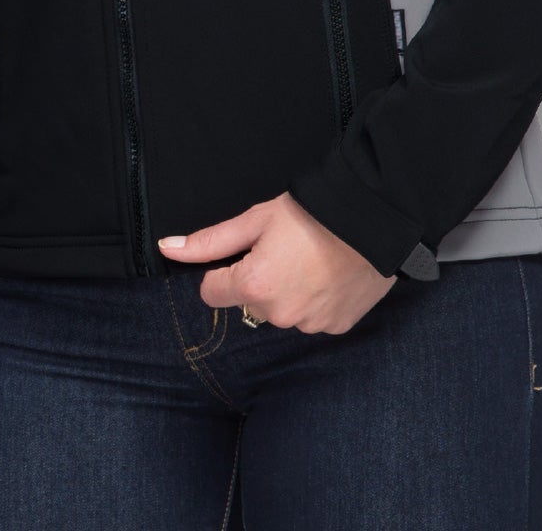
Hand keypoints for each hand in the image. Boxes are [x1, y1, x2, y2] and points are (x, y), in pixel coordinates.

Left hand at [157, 191, 395, 334]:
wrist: (373, 220)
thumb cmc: (312, 213)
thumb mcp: (256, 219)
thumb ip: (210, 241)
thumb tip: (167, 249)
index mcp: (253, 287)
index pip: (213, 292)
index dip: (225, 268)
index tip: (247, 250)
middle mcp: (278, 315)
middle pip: (250, 302)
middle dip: (259, 280)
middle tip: (286, 248)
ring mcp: (309, 325)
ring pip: (282, 311)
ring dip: (289, 291)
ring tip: (312, 258)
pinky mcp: (335, 327)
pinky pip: (312, 317)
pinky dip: (316, 300)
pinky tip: (329, 273)